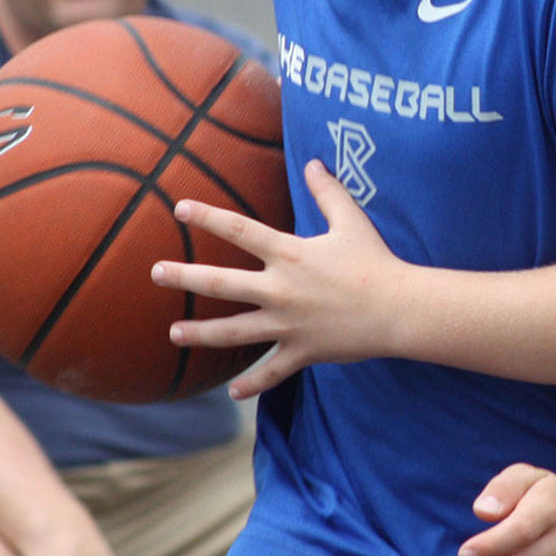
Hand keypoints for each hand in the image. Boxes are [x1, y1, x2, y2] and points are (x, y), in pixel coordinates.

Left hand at [151, 159, 405, 398]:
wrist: (399, 309)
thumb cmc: (376, 261)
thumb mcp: (352, 221)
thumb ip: (327, 192)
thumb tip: (312, 162)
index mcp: (290, 254)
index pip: (240, 229)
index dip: (208, 216)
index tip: (179, 208)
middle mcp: (281, 290)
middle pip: (222, 283)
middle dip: (185, 277)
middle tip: (156, 272)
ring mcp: (288, 325)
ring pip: (234, 332)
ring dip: (201, 334)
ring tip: (173, 334)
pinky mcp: (303, 352)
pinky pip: (272, 372)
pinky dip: (252, 384)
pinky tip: (232, 392)